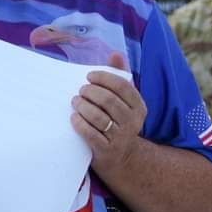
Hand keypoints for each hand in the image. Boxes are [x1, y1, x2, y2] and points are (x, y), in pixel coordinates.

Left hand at [70, 52, 146, 171]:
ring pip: (98, 117)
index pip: (121, 86)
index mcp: (138, 106)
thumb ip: (119, 77)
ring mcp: (120, 137)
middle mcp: (132, 121)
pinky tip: (74, 117)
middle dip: (91, 92)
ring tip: (75, 101)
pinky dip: (79, 123)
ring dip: (83, 106)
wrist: (122, 158)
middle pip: (108, 100)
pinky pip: (90, 133)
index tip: (89, 76)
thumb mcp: (123, 101)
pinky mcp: (106, 150)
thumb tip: (116, 53)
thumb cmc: (118, 121)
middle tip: (80, 90)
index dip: (103, 78)